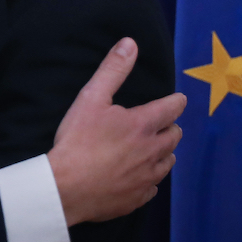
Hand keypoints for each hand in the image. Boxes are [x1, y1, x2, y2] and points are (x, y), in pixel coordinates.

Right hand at [47, 37, 184, 225]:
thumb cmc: (77, 140)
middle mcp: (152, 151)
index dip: (176, 101)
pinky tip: (138, 176)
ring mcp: (147, 177)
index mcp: (143, 124)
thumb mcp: (91, 98)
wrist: (66, 187)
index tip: (176, 100)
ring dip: (164, 153)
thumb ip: (113, 70)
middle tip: (159, 124)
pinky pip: (154, 187)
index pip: (173, 108)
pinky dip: (149, 178)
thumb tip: (130, 43)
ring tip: (151, 149)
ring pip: (168, 162)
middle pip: (175, 136)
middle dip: (170, 127)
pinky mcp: (138, 197)